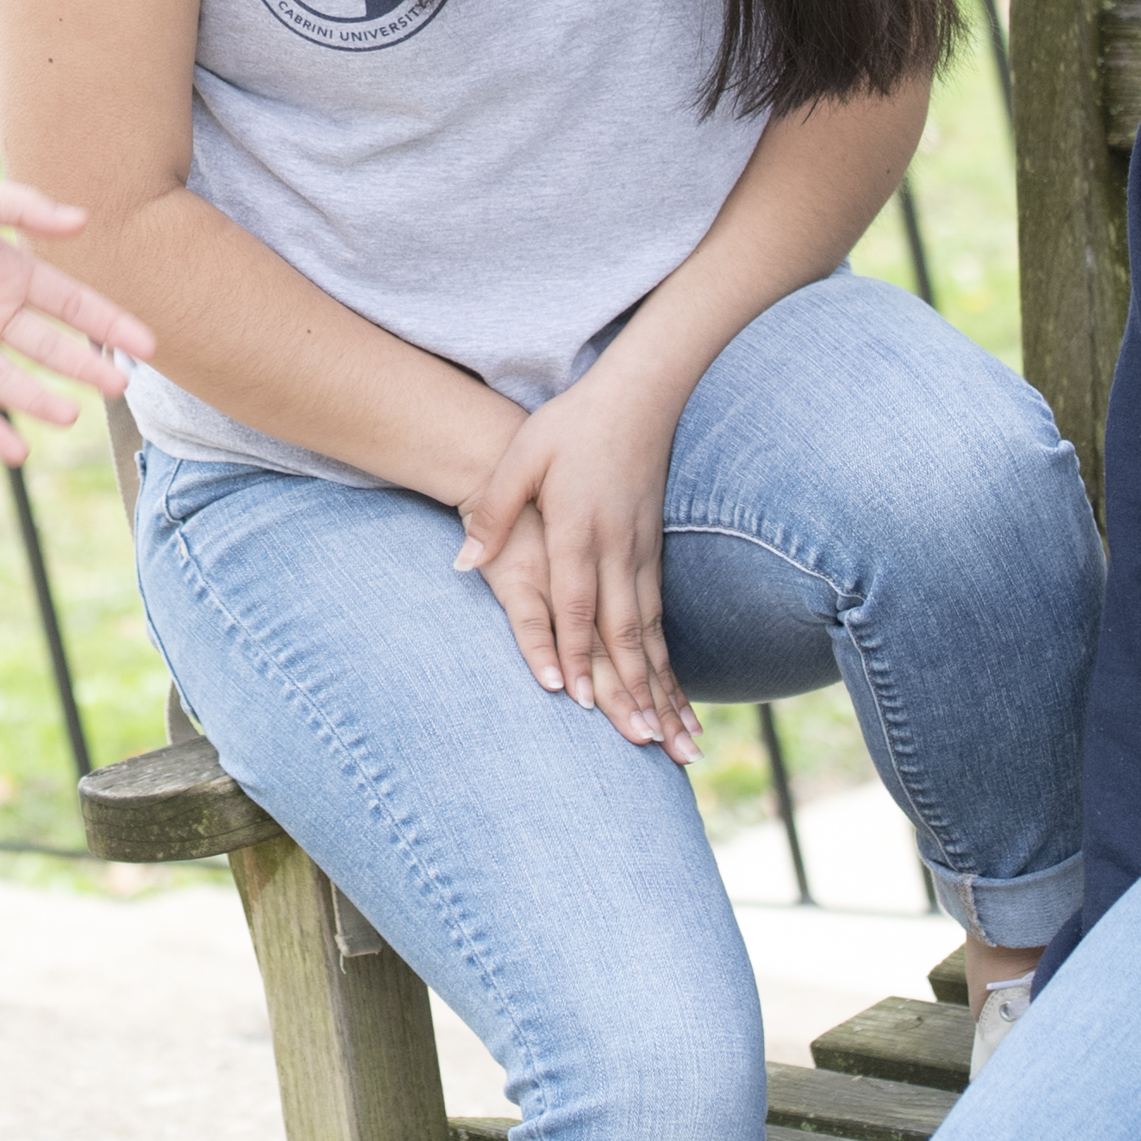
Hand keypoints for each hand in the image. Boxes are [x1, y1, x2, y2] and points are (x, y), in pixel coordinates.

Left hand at [0, 170, 159, 465]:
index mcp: (5, 269)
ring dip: (38, 398)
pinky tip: (15, 452)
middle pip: (46, 345)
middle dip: (84, 365)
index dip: (108, 322)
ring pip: (5, 377)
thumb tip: (81, 220)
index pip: (69, 303)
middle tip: (120, 387)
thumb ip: (20, 207)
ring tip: (69, 417)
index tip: (147, 345)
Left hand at [456, 372, 696, 761]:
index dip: (576, 652)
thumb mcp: (522, 457)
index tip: (577, 700)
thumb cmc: (571, 425)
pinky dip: (669, 665)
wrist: (637, 395)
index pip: (577, 602)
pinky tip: (678, 702)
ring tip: (678, 743)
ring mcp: (644, 554)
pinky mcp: (656, 555)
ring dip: (661, 690)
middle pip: (622, 632)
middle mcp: (619, 549)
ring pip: (650, 634)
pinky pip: (661, 620)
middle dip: (632, 692)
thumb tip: (463, 562)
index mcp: (581, 528)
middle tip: (643, 745)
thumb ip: (493, 510)